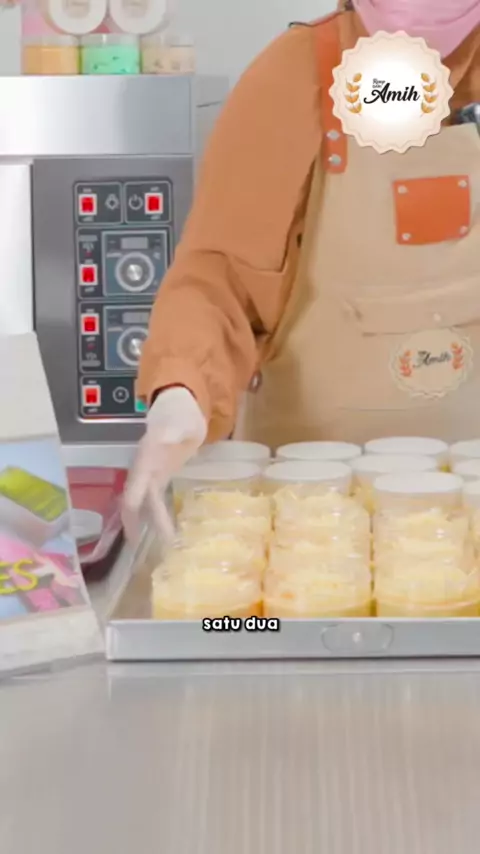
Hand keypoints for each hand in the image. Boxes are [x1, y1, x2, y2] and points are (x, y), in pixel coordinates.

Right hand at [122, 387, 206, 543]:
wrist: (179, 408)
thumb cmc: (179, 413)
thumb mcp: (179, 420)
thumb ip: (174, 430)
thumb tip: (168, 437)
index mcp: (145, 459)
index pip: (134, 489)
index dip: (132, 511)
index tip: (133, 533)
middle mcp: (144, 470)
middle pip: (135, 502)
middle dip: (136, 525)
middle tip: (141, 549)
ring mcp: (151, 474)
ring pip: (145, 504)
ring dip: (148, 524)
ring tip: (159, 547)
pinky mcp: (160, 478)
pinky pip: (155, 501)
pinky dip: (159, 517)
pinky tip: (168, 533)